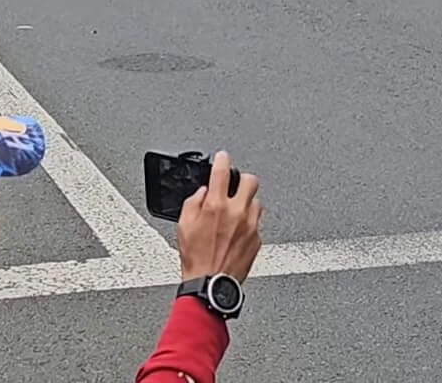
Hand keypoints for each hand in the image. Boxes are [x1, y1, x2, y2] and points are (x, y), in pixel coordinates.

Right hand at [174, 150, 263, 283]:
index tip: (222, 157)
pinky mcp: (257, 239)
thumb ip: (193, 203)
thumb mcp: (183, 227)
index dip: (222, 159)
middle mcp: (237, 212)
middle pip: (250, 180)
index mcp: (216, 206)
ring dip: (246, 202)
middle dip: (241, 180)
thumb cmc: (196, 261)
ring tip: (234, 212)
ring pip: (256, 201)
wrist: (211, 285)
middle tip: (234, 185)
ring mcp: (250, 225)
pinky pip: (256, 222)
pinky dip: (248, 222)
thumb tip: (202, 193)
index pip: (222, 171)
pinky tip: (237, 231)